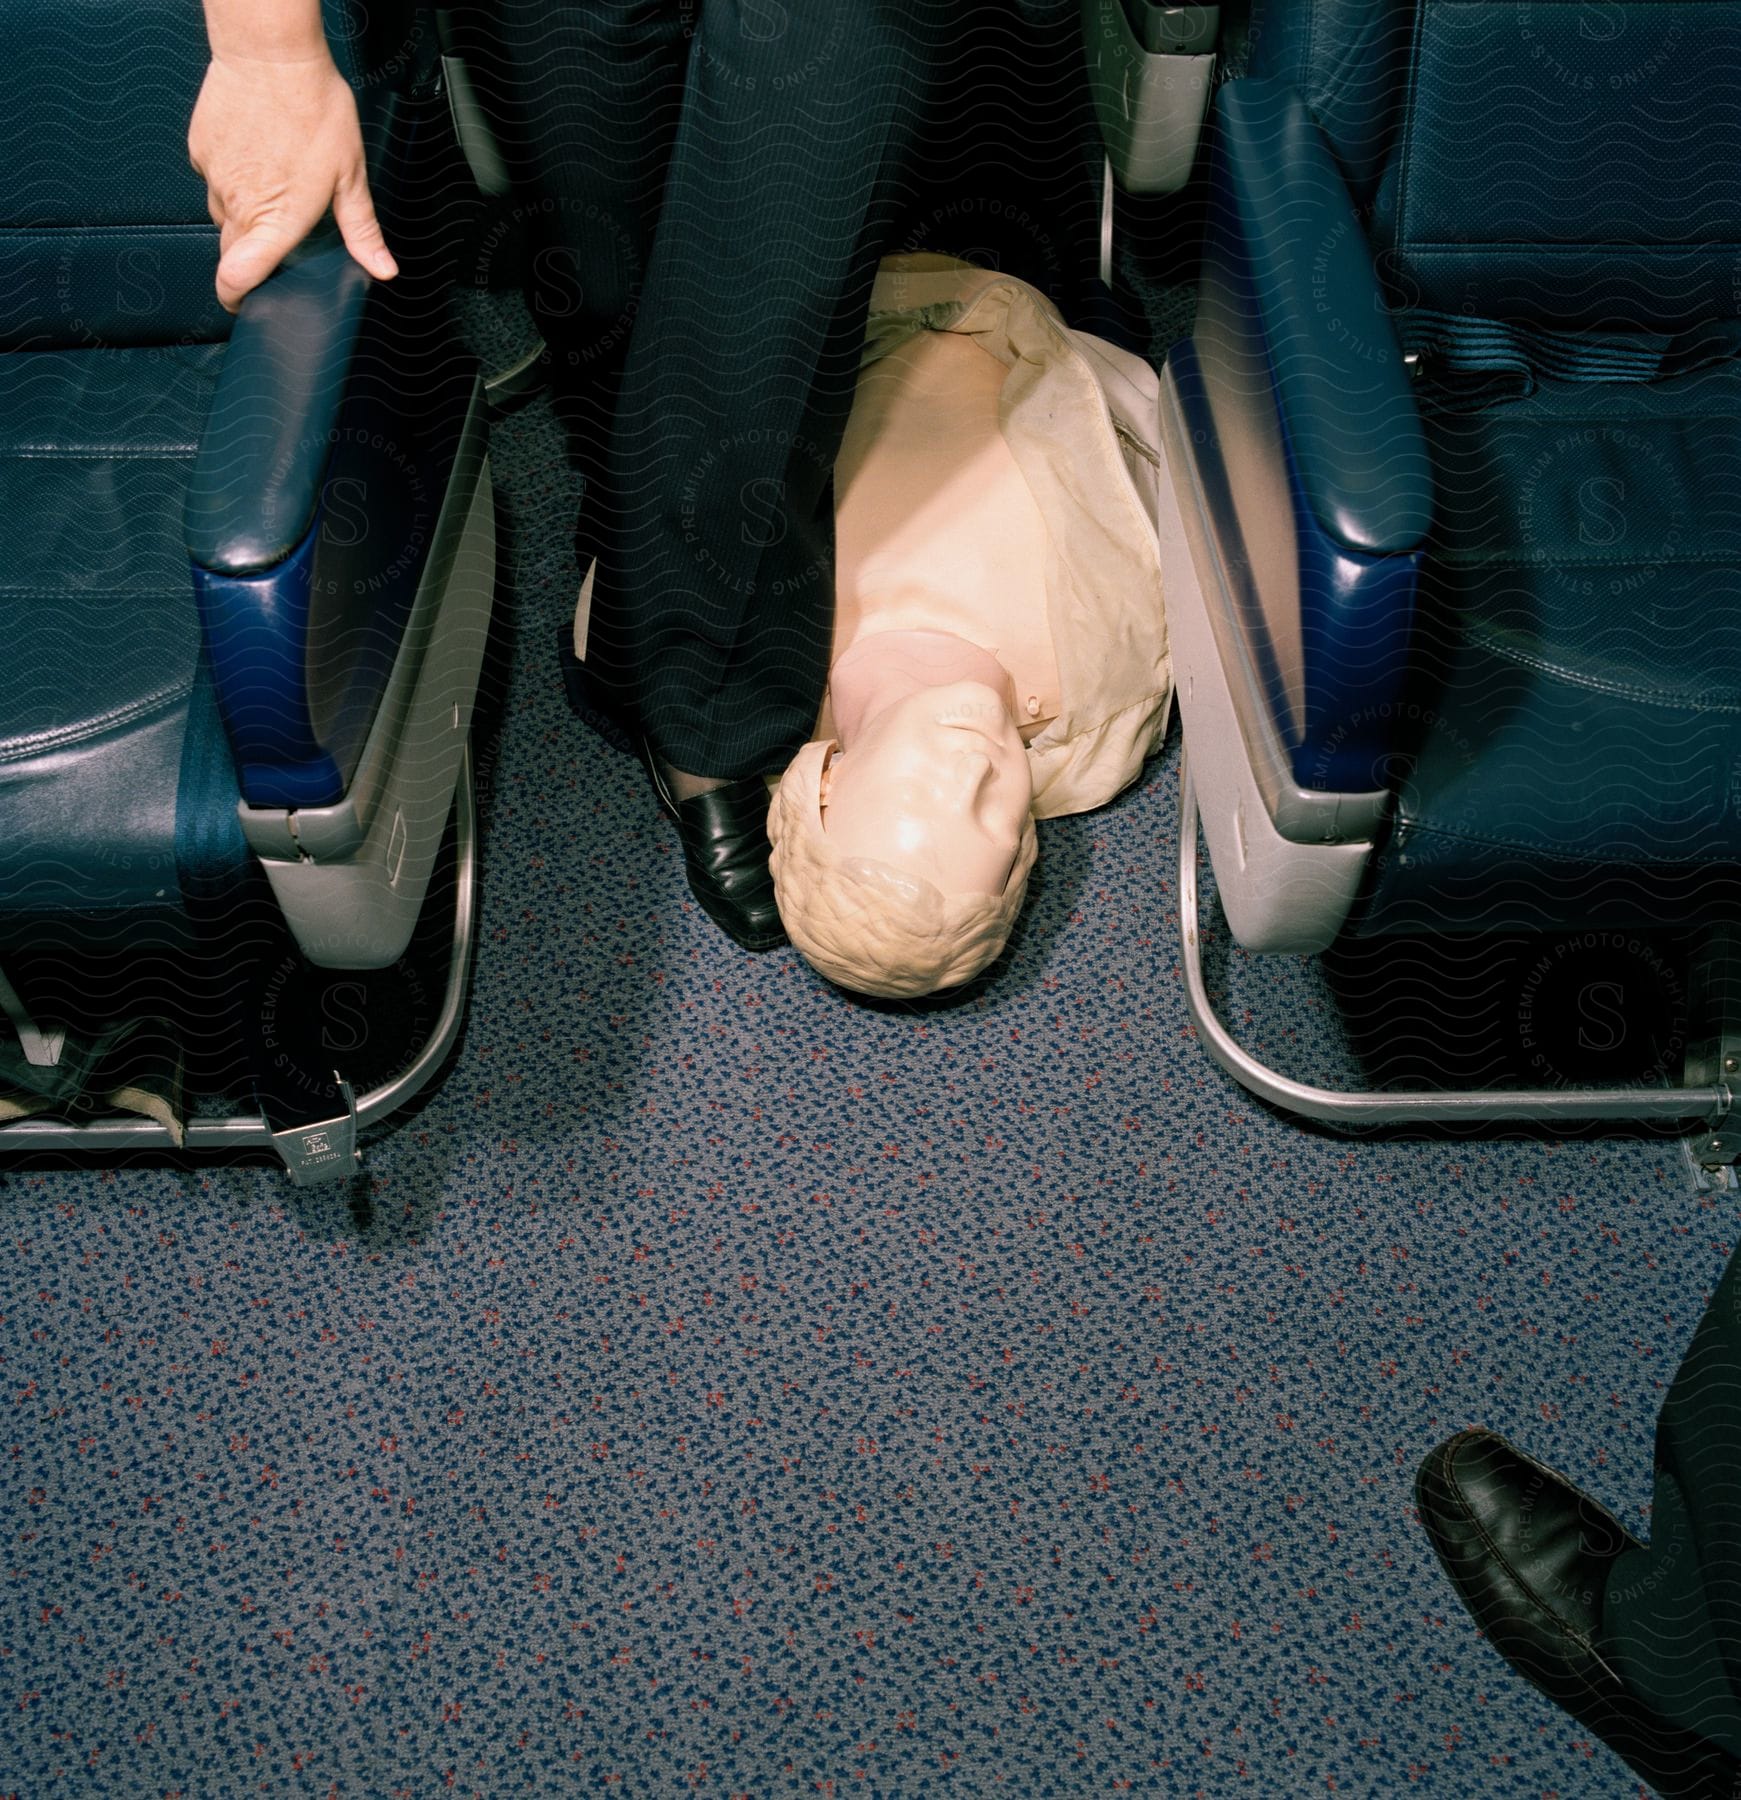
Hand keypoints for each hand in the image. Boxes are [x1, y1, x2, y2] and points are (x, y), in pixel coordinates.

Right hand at [188, 52, 397, 311]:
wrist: (269, 53)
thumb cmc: (313, 108)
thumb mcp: (351, 174)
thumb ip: (362, 229)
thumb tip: (382, 268)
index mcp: (277, 218)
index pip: (237, 275)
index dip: (236, 296)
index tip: (244, 302)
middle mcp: (239, 203)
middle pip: (231, 250)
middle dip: (248, 257)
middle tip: (273, 243)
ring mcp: (215, 176)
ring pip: (223, 213)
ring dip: (244, 214)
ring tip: (273, 187)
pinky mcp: (200, 149)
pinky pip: (213, 178)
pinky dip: (231, 178)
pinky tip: (255, 158)